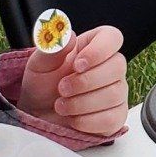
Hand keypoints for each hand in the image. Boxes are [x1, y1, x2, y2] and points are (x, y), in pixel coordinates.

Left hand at [16, 22, 129, 137]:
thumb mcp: (39, 64)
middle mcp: (109, 67)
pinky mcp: (115, 116)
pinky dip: (87, 121)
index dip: (99, 50)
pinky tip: (73, 118)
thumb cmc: (42, 85)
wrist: (37, 114)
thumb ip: (52, 49)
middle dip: (85, 81)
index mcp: (92, 46)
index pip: (112, 37)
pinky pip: (112, 119)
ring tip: (61, 105)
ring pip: (114, 94)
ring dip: (82, 103)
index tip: (77, 65)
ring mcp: (116, 92)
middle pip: (118, 67)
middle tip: (62, 88)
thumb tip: (69, 35)